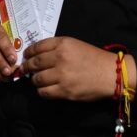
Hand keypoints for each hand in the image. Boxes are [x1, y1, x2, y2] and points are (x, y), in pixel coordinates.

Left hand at [22, 37, 136, 101]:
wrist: (111, 74)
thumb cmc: (93, 58)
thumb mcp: (75, 44)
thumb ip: (57, 47)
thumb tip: (38, 53)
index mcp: (63, 44)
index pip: (37, 47)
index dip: (28, 52)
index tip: (26, 56)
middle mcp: (60, 58)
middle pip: (34, 63)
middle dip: (27, 67)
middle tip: (24, 69)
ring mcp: (62, 75)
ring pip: (37, 79)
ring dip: (34, 80)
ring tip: (36, 80)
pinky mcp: (65, 91)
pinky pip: (44, 92)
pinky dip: (41, 91)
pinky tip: (44, 89)